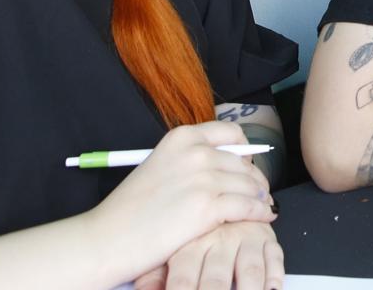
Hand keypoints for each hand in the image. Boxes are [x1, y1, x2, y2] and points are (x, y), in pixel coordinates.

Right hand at [85, 122, 274, 282]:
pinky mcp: (208, 206)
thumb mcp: (161, 166)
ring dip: (260, 197)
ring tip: (263, 205)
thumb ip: (192, 160)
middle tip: (259, 192)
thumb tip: (230, 164)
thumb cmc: (130, 210)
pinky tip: (265, 216)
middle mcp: (196, 152)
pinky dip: (260, 212)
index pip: (233, 134)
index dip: (245, 152)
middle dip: (254, 179)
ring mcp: (203, 178)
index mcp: (183, 137)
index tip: (247, 165)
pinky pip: (249, 206)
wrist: (107, 238)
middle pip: (245, 162)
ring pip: (251, 184)